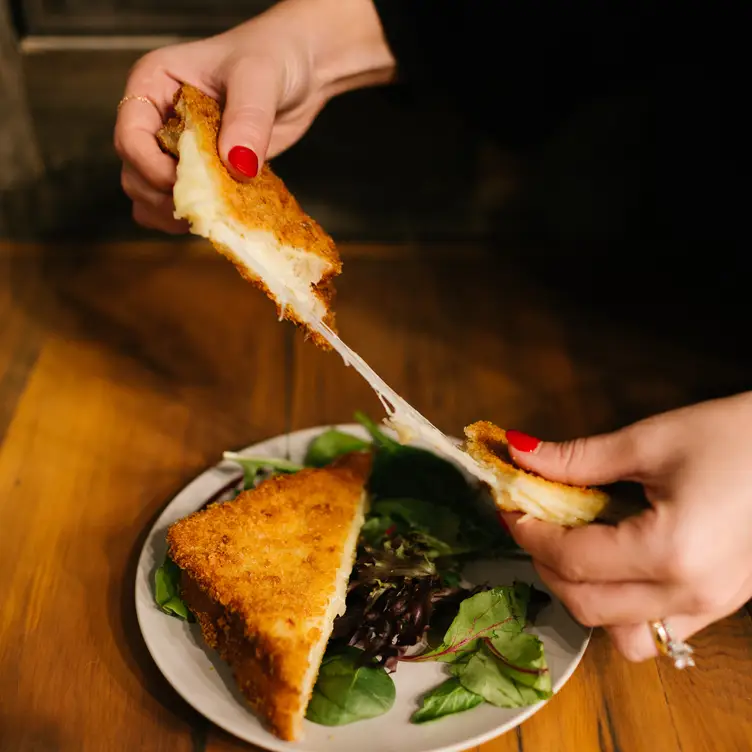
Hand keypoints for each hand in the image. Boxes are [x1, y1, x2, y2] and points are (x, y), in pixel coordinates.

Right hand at [114, 0, 393, 232]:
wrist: (301, 70)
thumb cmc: (273, 55)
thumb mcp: (259, 77)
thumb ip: (247, 119)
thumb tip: (237, 164)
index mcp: (154, 84)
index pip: (131, 136)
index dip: (151, 167)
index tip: (186, 182)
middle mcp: (158, 119)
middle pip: (136, 174)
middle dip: (165, 197)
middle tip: (206, 206)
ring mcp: (178, 150)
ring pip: (152, 197)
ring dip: (176, 215)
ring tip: (213, 215)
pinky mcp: (203, 173)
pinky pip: (183, 206)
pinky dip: (196, 219)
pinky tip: (222, 217)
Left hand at [500, 392, 751, 661]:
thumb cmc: (735, 437)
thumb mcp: (650, 441)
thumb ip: (578, 458)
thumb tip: (519, 454)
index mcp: (670, 551)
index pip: (575, 559)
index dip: (531, 534)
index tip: (509, 508)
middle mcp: (690, 595)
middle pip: (588, 606)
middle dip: (547, 566)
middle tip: (532, 526)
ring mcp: (710, 609)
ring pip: (621, 636)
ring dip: (583, 598)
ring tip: (573, 550)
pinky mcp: (720, 607)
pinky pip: (656, 633)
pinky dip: (622, 611)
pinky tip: (615, 567)